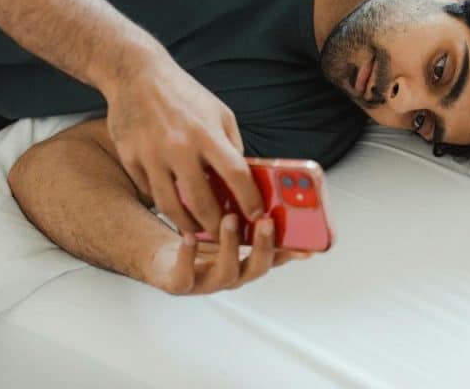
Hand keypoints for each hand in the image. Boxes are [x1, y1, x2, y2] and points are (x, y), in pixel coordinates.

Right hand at [103, 58, 262, 239]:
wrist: (137, 76)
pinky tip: (174, 208)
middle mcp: (179, 146)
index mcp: (207, 133)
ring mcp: (151, 154)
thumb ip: (231, 146)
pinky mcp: (130, 158)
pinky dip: (163, 203)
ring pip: (171, 206)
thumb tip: (244, 180)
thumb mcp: (219, 113)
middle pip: (202, 200)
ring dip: (188, 225)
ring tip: (199, 232)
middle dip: (217, 226)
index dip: (249, 199)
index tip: (257, 216)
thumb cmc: (185, 96)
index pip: (235, 174)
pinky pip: (149, 192)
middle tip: (226, 237)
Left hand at [145, 214, 312, 294]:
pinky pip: (185, 276)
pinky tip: (189, 236)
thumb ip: (249, 210)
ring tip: (230, 219)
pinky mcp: (180, 284)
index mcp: (247, 260)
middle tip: (267, 221)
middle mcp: (233, 274)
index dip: (294, 253)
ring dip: (230, 246)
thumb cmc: (200, 235)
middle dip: (264, 245)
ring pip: (226, 272)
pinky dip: (188, 255)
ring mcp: (207, 282)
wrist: (161, 255)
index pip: (277, 258)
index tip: (308, 242)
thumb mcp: (228, 220)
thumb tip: (271, 185)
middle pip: (257, 267)